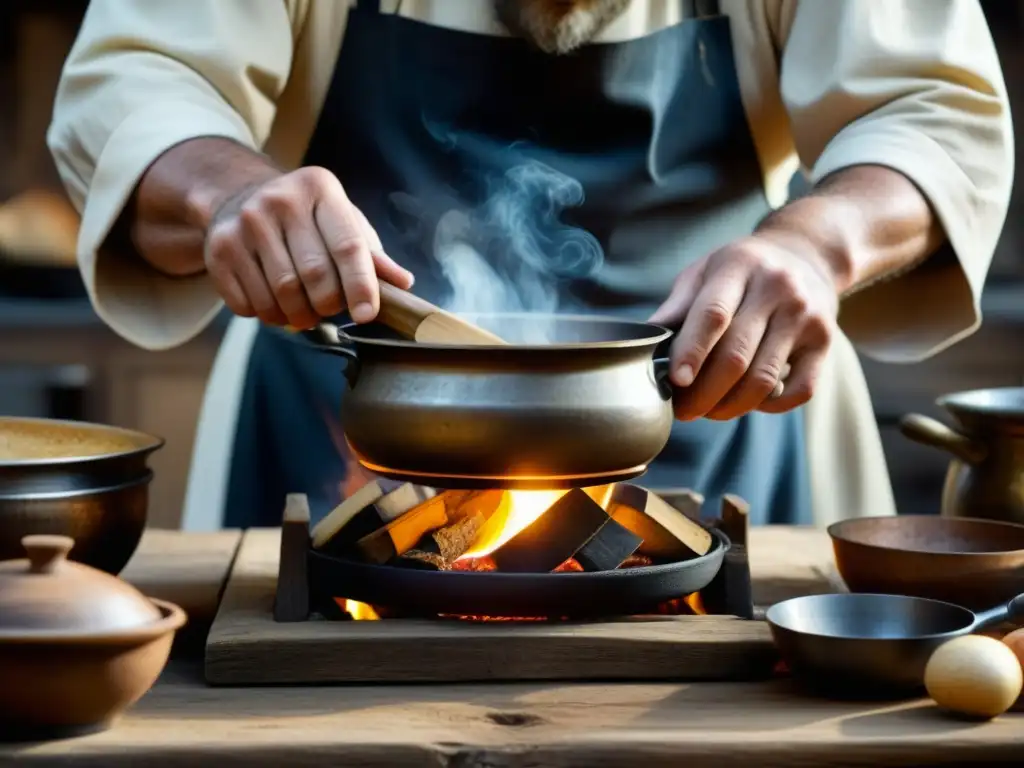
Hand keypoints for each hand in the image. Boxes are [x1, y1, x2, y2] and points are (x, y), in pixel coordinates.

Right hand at [204, 166, 413, 328]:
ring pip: (282, 295)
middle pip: (314, 276)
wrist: (237, 195)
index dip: (360, 285)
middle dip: (328, 305)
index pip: (347, 245)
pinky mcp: (218, 249)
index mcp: (319, 188)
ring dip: (298, 316)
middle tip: (329, 309)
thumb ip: (371, 253)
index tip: (366, 314)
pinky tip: (274, 303)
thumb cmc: (305, 217)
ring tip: (304, 311)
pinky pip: (249, 304)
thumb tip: (403, 284)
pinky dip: (267, 315)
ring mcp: (244, 224)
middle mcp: (279, 200)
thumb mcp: (341, 220)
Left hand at [649, 231, 838, 420]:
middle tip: (683, 410)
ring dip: (730, 406)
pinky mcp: (824, 342)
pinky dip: (770, 405)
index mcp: (739, 267)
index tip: (675, 382)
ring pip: (763, 379)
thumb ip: (678, 306)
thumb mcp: (705, 271)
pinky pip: (799, 390)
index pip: (714, 315)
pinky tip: (750, 401)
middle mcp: (778, 289)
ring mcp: (806, 316)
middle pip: (736, 355)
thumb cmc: (742, 269)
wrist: (808, 255)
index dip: (691, 352)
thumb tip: (645, 344)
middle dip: (703, 393)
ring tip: (709, 411)